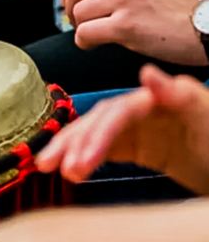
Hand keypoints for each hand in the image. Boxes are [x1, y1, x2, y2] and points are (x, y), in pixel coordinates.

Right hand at [37, 64, 208, 192]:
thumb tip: (147, 73)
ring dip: (70, 150)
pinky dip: (82, 157)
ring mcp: (138, 127)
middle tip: (60, 166)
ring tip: (49, 167)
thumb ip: (178, 94)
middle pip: (99, 121)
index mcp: (157, 98)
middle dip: (76, 144)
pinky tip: (67, 168)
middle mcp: (142, 109)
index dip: (99, 132)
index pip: (118, 112)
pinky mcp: (136, 145)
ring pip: (94, 134)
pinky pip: (102, 149)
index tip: (82, 154)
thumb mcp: (204, 115)